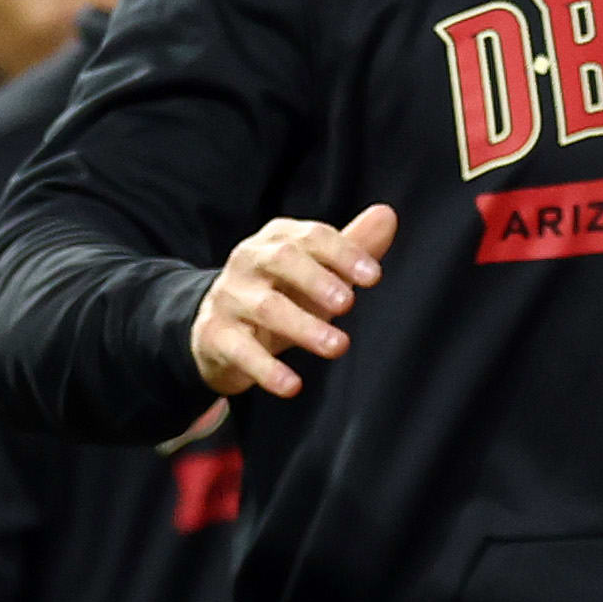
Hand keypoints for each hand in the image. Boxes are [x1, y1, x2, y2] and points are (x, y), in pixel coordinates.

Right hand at [193, 206, 394, 397]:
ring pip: (266, 307)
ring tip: (337, 346)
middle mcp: (249, 260)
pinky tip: (292, 385)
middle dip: (317, 279)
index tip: (373, 276)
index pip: (312, 236)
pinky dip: (267, 369)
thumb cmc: (279, 292)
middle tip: (348, 304)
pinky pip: (241, 350)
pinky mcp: (214, 334)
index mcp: (277, 239)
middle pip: (282, 259)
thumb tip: (387, 215)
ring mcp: (229, 296)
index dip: (344, 252)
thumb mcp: (315, 270)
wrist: (216, 328)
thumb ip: (352, 246)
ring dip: (304, 326)